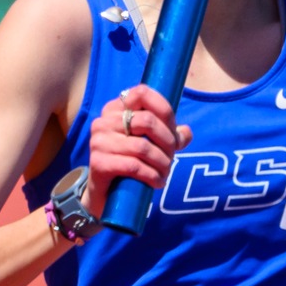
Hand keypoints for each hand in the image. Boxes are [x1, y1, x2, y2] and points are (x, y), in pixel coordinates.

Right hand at [86, 84, 191, 211]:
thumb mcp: (150, 146)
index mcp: (114, 109)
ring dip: (162, 162)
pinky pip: (133, 166)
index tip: (173, 131)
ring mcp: (98, 141)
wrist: (104, 193)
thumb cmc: (129, 163)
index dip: (164, 110)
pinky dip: (151, 175)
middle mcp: (103, 121)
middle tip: (172, 158)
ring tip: (165, 172)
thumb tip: (187, 132)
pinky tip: (157, 182)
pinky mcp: (98, 163)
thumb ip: (169, 137)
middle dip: (167, 142)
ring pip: (143, 146)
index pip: (142, 93)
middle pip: (147, 121)